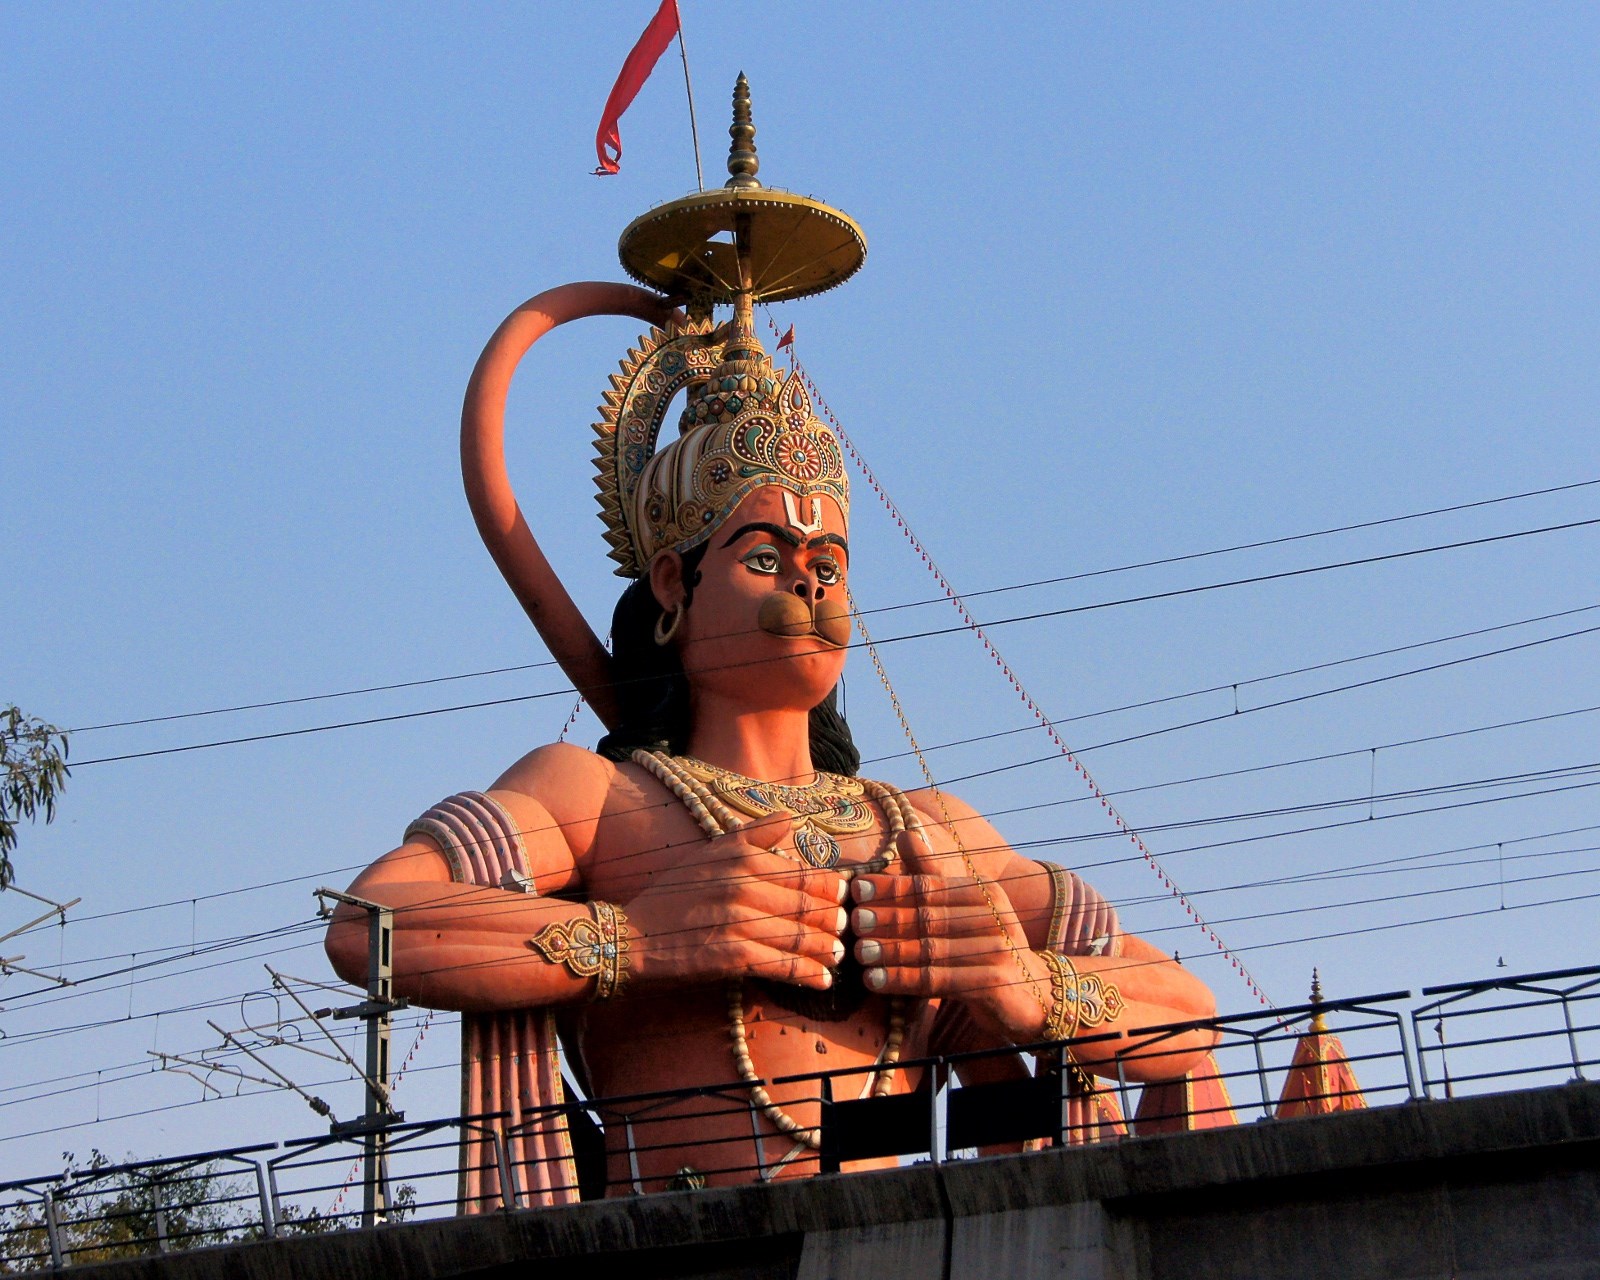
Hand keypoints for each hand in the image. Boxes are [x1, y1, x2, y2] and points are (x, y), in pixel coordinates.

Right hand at [625, 810, 848, 989]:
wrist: (631, 935)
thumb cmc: (672, 894)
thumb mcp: (709, 852)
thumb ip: (753, 835)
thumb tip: (792, 818)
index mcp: (741, 857)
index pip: (803, 872)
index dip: (831, 888)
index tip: (844, 897)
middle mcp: (743, 885)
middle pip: (807, 904)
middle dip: (833, 919)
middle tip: (847, 929)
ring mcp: (739, 921)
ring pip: (800, 936)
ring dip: (826, 949)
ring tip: (838, 955)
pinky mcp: (733, 956)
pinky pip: (783, 966)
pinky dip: (808, 974)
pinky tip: (822, 981)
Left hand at [850, 827, 1050, 1041]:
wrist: (1031, 992)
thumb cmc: (983, 945)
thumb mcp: (961, 906)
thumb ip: (930, 875)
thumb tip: (904, 834)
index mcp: (982, 891)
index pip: (929, 887)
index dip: (891, 887)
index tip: (856, 889)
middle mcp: (994, 916)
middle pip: (929, 917)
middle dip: (887, 918)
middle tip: (853, 921)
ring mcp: (997, 950)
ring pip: (931, 950)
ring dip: (891, 951)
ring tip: (859, 953)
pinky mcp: (995, 983)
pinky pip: (939, 980)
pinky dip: (903, 980)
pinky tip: (876, 981)